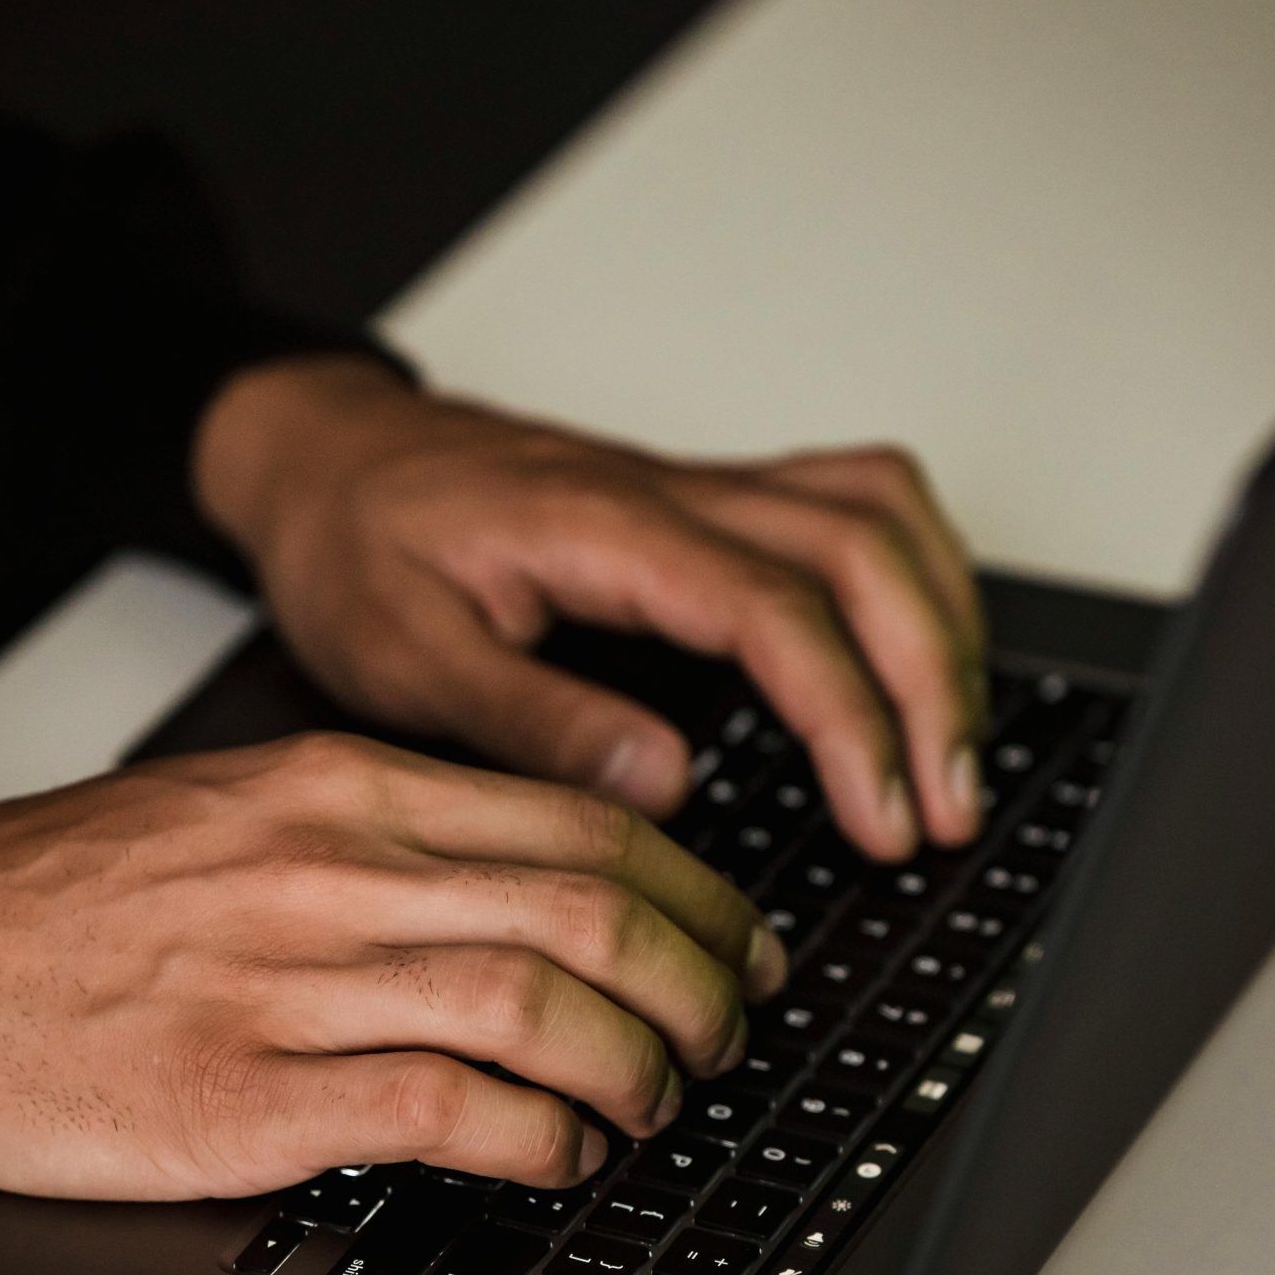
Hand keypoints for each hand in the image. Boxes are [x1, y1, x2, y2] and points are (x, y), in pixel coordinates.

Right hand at [0, 737, 784, 1198]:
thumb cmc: (62, 896)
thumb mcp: (239, 808)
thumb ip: (386, 837)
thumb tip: (537, 891)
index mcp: (340, 788)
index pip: (583, 828)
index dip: (700, 897)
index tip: (742, 943)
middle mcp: (331, 869)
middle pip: (594, 915)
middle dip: (702, 990)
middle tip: (728, 1039)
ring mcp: (289, 985)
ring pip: (543, 1012)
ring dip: (638, 1073)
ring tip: (653, 1106)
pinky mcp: (244, 1101)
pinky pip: (448, 1115)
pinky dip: (540, 1142)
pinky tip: (558, 1155)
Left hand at [193, 358, 986, 856]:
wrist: (323, 456)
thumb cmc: (352, 543)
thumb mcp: (400, 653)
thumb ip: (530, 719)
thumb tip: (662, 784)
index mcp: (600, 528)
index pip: (778, 611)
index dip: (852, 720)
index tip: (887, 818)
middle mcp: (669, 493)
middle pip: (865, 549)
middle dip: (933, 684)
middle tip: (945, 810)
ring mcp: (697, 490)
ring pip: (879, 512)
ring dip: (941, 625)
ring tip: (952, 750)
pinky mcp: (704, 504)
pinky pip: (851, 510)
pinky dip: (909, 583)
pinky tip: (909, 664)